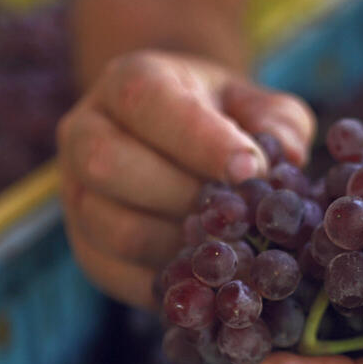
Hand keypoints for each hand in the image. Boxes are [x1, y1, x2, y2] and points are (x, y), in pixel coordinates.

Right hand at [57, 50, 314, 307]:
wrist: (183, 146)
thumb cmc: (227, 121)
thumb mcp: (258, 107)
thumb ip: (278, 124)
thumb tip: (286, 158)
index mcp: (128, 82)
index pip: (147, 100)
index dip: (199, 139)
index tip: (250, 169)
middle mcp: (85, 132)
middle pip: (108, 164)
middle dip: (182, 194)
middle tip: (237, 212)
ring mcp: (77, 194)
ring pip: (112, 227)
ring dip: (176, 244)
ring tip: (227, 245)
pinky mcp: (86, 247)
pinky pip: (116, 273)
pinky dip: (167, 281)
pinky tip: (209, 276)